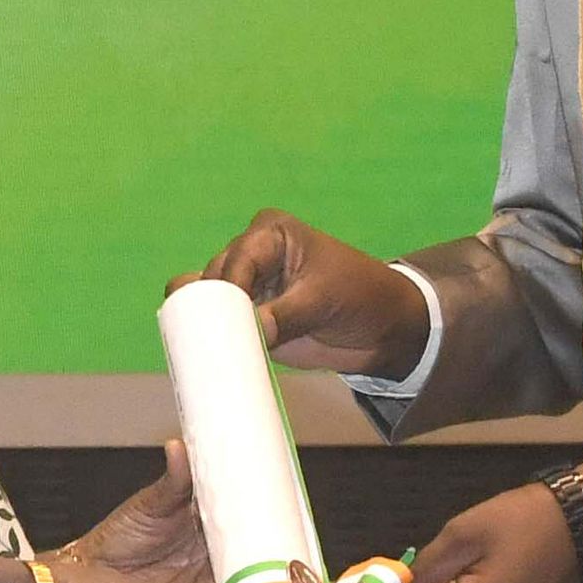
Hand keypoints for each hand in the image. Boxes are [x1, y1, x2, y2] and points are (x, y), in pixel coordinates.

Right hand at [198, 210, 431, 381]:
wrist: (383, 330)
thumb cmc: (360, 297)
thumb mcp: (324, 300)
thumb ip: (285, 315)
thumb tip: (252, 333)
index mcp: (268, 235)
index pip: (236, 260)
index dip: (226, 289)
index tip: (224, 320)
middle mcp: (249, 256)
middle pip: (211, 279)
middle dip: (209, 308)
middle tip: (213, 338)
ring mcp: (244, 288)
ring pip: (204, 301)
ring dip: (202, 323)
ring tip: (204, 345)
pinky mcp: (244, 318)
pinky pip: (212, 324)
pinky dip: (203, 335)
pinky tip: (199, 347)